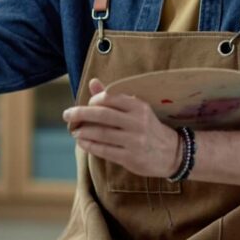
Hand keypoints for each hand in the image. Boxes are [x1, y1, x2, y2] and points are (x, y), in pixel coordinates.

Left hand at [64, 78, 181, 177]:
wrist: (173, 153)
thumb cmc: (149, 128)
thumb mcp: (136, 110)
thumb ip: (113, 97)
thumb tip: (93, 82)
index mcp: (139, 107)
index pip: (110, 98)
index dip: (93, 100)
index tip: (87, 104)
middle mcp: (137, 122)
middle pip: (102, 115)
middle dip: (80, 114)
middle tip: (67, 114)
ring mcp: (134, 141)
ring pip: (101, 134)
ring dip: (83, 132)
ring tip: (74, 131)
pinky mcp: (130, 158)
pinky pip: (104, 150)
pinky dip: (89, 146)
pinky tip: (82, 142)